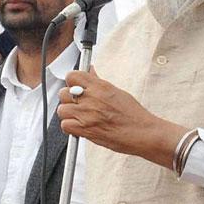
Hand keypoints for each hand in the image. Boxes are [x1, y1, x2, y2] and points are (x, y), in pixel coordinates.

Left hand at [57, 67, 187, 167]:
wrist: (142, 132)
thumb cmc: (133, 114)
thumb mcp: (116, 92)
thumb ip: (99, 82)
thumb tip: (90, 71)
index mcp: (100, 87)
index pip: (72, 76)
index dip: (71, 82)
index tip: (74, 86)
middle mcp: (91, 98)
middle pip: (63, 93)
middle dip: (68, 99)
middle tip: (77, 104)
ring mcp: (87, 114)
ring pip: (62, 110)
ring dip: (68, 113)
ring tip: (78, 116)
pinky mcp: (85, 130)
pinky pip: (65, 125)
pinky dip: (70, 127)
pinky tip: (80, 126)